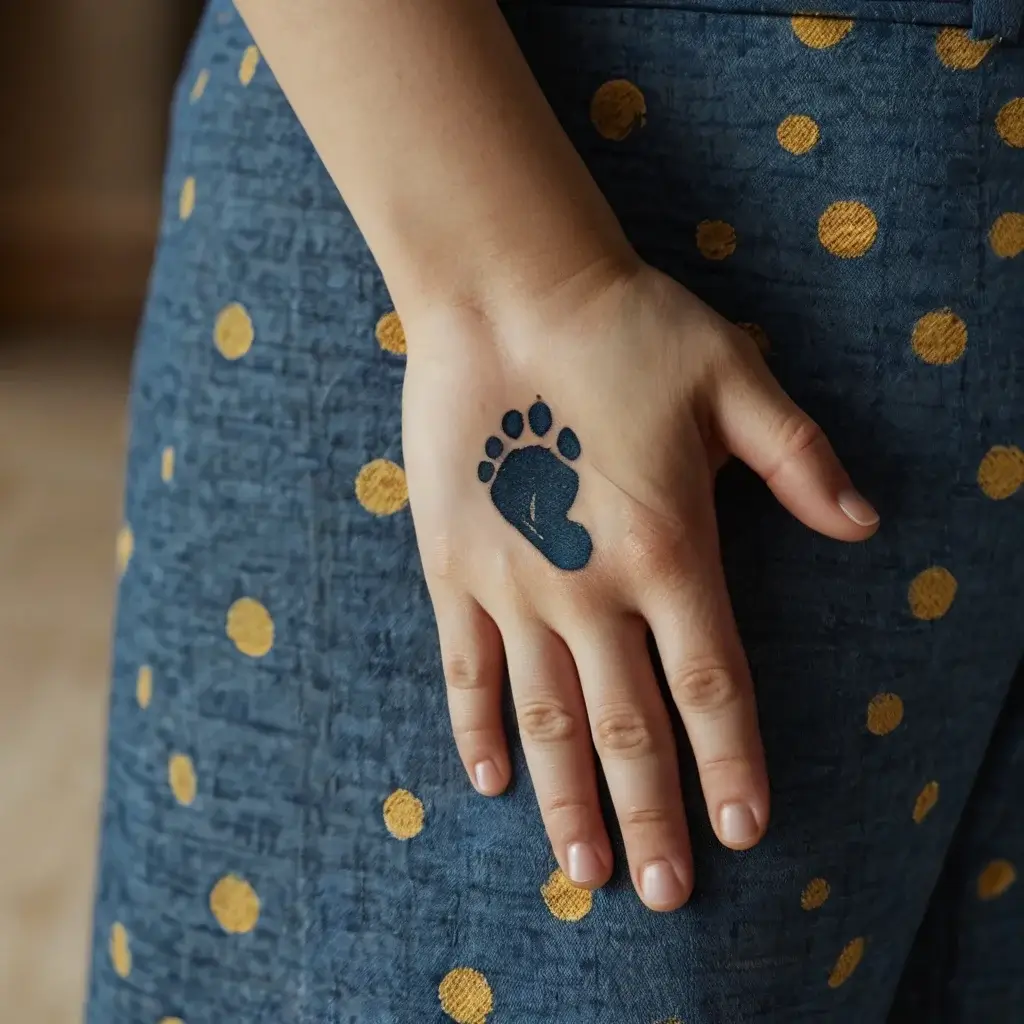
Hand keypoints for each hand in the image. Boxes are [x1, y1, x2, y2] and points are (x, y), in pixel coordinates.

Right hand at [401, 258, 878, 910]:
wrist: (504, 294)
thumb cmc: (623, 329)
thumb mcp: (733, 378)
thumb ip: (800, 458)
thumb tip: (865, 525)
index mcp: (667, 547)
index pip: (710, 682)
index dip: (730, 761)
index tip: (745, 830)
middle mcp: (589, 585)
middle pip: (628, 723)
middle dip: (652, 812)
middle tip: (668, 891)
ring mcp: (512, 583)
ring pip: (546, 714)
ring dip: (568, 798)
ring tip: (584, 871)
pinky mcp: (452, 566)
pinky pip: (466, 666)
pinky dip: (478, 728)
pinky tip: (493, 781)